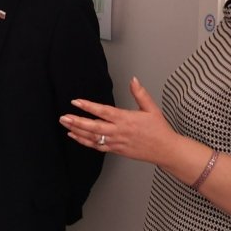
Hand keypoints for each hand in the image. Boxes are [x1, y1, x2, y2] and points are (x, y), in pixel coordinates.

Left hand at [58, 77, 178, 163]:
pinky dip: (85, 142)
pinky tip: (75, 136)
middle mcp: (119, 131)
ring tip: (65, 124)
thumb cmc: (159, 130)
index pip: (103, 111)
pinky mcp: (116, 150)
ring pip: (93, 137)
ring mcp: (116, 142)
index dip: (88, 106)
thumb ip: (140, 94)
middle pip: (94, 126)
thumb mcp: (151, 109)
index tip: (76, 102)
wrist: (166, 150)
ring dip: (77, 131)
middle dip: (77, 121)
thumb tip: (133, 80)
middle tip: (64, 117)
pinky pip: (97, 146)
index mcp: (126, 119)